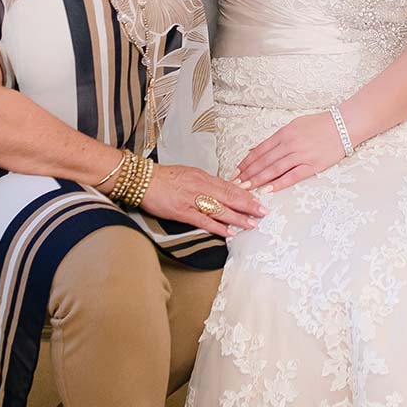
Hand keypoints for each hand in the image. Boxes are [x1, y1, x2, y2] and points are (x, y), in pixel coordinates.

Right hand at [142, 164, 266, 238]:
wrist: (143, 180)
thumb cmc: (165, 177)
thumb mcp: (190, 174)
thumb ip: (206, 182)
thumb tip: (222, 189)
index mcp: (203, 177)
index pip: (230, 186)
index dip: (246, 194)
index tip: (258, 199)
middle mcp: (201, 187)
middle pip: (230, 196)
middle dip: (248, 205)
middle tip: (263, 212)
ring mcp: (192, 200)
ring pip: (220, 209)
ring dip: (238, 217)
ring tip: (252, 224)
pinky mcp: (182, 212)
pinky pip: (204, 220)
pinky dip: (218, 226)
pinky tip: (229, 232)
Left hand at [234, 113, 345, 193]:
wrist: (344, 125)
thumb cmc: (320, 124)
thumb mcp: (295, 124)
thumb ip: (278, 137)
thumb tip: (260, 148)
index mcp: (284, 133)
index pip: (260, 150)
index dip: (247, 162)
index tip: (236, 171)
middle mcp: (290, 144)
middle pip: (264, 161)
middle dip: (248, 174)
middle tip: (235, 183)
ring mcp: (301, 155)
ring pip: (275, 169)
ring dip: (259, 180)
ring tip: (247, 188)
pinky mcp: (312, 165)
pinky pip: (293, 176)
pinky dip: (280, 183)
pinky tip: (269, 189)